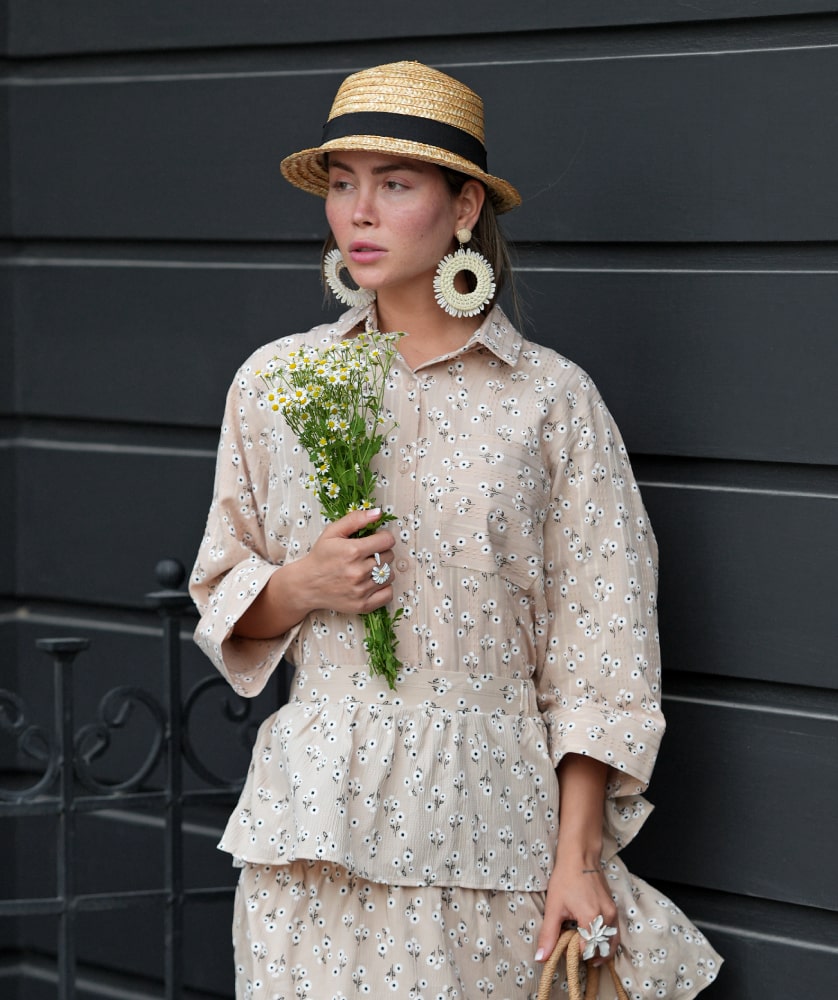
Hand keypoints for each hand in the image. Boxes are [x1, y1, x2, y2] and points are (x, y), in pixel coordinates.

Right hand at [233, 507, 394, 637]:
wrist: (306, 585)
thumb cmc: (320, 557)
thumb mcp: (332, 532)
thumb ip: (356, 519)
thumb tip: (378, 513)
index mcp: (353, 551)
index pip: (387, 541)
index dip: (383, 538)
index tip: (375, 540)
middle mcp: (358, 571)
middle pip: (389, 557)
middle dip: (381, 553)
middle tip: (367, 555)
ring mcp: (361, 590)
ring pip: (390, 575)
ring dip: (382, 570)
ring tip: (367, 569)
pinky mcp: (363, 605)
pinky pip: (388, 594)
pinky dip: (383, 588)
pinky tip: (371, 583)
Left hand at [535, 856, 620, 967]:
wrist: (580, 857)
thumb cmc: (565, 879)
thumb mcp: (553, 907)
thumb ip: (548, 935)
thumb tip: (541, 959)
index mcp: (592, 918)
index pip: (587, 951)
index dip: (574, 955)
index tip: (564, 949)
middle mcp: (607, 918)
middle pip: (602, 950)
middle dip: (589, 956)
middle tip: (574, 953)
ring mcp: (613, 913)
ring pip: (611, 944)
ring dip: (599, 952)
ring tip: (585, 952)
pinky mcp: (614, 910)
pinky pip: (614, 933)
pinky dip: (605, 942)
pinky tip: (594, 941)